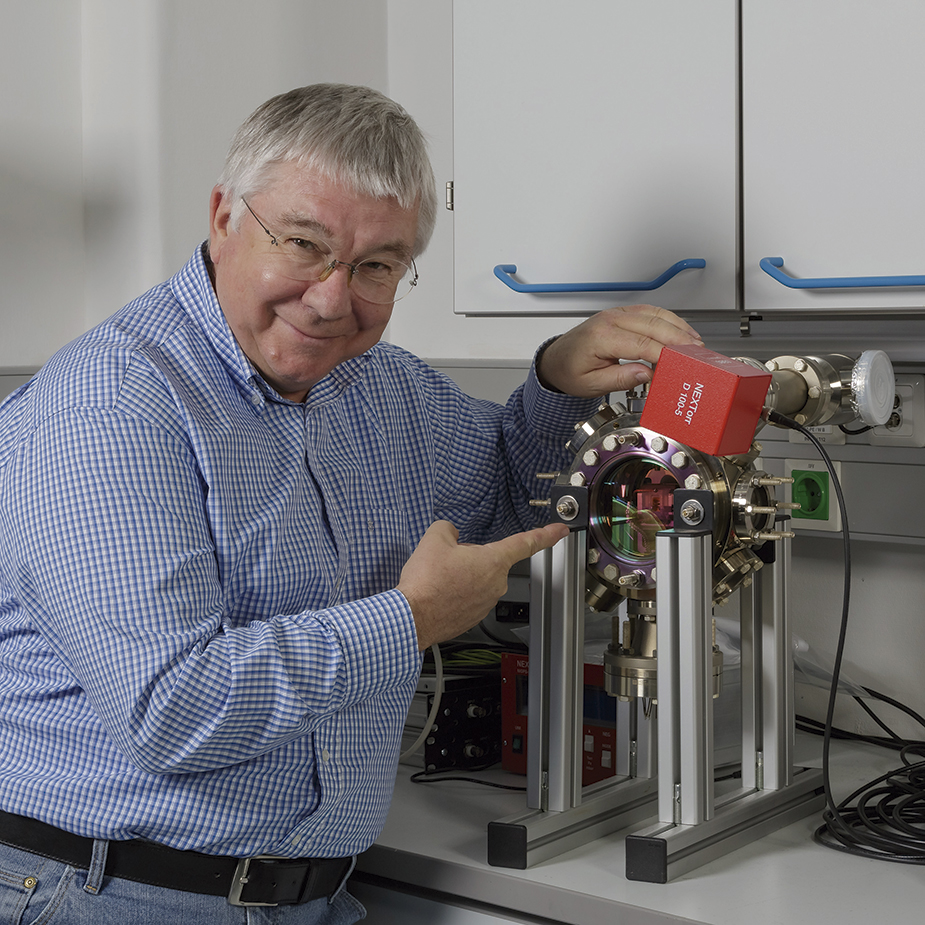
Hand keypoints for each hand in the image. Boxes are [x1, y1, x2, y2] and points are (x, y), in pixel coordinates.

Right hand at [397, 520, 569, 650]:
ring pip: (477, 580)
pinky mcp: (473, 617)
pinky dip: (456, 593)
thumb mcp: (434, 540)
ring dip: (462, 577)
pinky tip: (439, 592)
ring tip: (439, 580)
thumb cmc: (426, 583)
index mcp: (493, 561)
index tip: (560, 530)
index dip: (546, 534)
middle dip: (471, 558)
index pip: (527, 543)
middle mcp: (495, 584)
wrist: (412, 618)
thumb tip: (449, 533)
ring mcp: (486, 603)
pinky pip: (468, 597)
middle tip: (446, 560)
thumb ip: (447, 528)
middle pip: (490, 561)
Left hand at [537, 304, 702, 396]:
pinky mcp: (623, 314)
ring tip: (696, 343)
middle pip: (653, 324)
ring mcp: (617, 314)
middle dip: (680, 338)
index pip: (641, 343)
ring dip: (679, 327)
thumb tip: (646, 374)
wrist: (556, 360)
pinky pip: (651, 312)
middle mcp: (610, 320)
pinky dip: (670, 320)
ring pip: (655, 314)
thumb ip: (620, 378)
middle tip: (699, 352)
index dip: (666, 353)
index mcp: (601, 336)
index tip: (682, 363)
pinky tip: (682, 331)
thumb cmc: (570, 371)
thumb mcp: (591, 384)